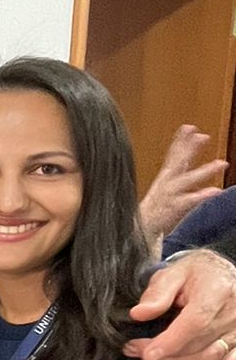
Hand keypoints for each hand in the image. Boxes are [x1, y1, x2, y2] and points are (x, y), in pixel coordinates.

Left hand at [126, 249, 235, 359]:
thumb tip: (138, 314)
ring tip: (153, 359)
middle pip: (199, 343)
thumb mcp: (174, 272)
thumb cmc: (197, 273)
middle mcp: (235, 311)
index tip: (148, 354)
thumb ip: (157, 292)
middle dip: (165, 354)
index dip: (171, 341)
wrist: (223, 274)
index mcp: (217, 289)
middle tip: (136, 351)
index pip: (197, 321)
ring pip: (209, 358)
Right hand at [139, 125, 226, 241]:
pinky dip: (202, 195)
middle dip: (190, 149)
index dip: (180, 141)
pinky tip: (215, 190)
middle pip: (178, 163)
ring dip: (204, 171)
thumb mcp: (162, 190)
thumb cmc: (153, 211)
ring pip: (188, 180)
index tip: (188, 127)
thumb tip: (184, 162)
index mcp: (164, 178)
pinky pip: (190, 201)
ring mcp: (170, 196)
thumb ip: (174, 175)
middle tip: (203, 136)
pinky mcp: (173, 209)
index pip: (172, 156)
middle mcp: (166, 184)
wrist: (137, 232)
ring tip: (222, 164)